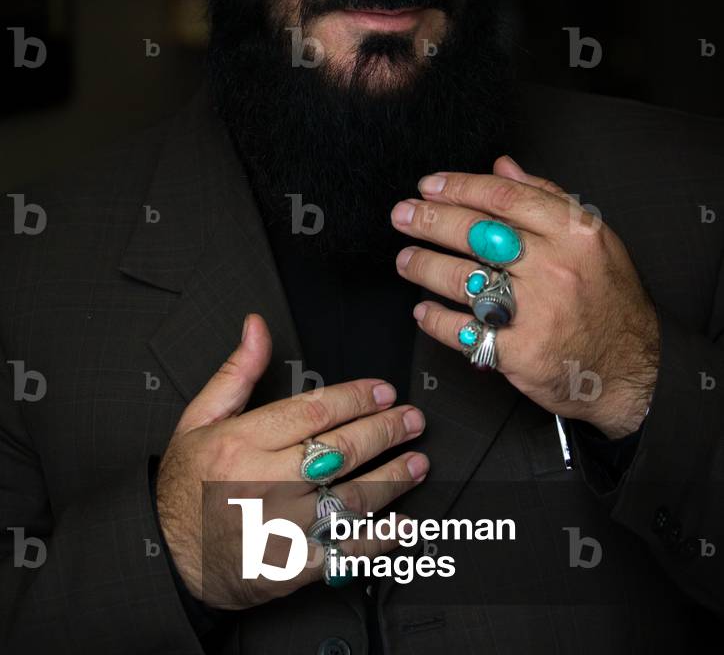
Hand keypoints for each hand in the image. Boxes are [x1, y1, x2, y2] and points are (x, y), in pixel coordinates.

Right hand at [155, 313, 427, 609]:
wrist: (166, 557)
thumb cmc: (184, 487)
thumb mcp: (197, 419)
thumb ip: (235, 373)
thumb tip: (257, 328)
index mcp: (242, 443)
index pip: (313, 411)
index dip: (356, 398)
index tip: (384, 392)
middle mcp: (263, 482)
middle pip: (341, 450)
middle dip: (385, 431)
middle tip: (412, 420)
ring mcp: (280, 527)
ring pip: (351, 497)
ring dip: (392, 478)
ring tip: (417, 462)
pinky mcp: (290, 565)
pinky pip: (344, 550)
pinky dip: (380, 538)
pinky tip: (403, 524)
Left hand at [390, 156, 659, 438]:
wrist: (631, 371)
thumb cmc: (609, 301)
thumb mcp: (594, 239)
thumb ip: (547, 197)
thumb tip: (501, 167)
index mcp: (573, 234)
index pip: (503, 198)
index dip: (458, 187)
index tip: (429, 185)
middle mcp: (554, 269)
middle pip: (475, 233)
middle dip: (429, 220)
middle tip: (403, 215)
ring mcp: (535, 312)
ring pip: (461, 279)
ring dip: (423, 266)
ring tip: (406, 259)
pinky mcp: (518, 352)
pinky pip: (462, 330)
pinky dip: (435, 318)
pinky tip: (423, 309)